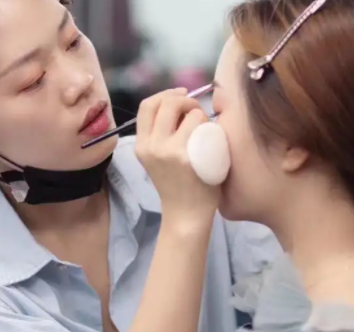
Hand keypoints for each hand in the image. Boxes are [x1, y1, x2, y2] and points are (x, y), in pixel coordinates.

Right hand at [134, 89, 219, 224]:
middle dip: (185, 99)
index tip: (181, 97)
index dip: (165, 94)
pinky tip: (213, 141)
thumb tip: (178, 102)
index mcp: (141, 145)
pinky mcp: (187, 156)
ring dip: (201, 115)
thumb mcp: (157, 159)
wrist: (185, 215)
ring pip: (188, 111)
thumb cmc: (177, 186)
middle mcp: (151, 146)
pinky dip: (210, 127)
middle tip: (197, 111)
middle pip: (165, 102)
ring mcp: (168, 150)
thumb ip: (161, 134)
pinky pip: (202, 125)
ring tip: (206, 131)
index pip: (147, 105)